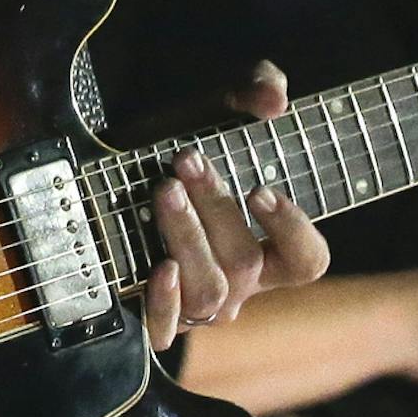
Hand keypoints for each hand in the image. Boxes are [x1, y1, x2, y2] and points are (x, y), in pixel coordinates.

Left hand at [143, 58, 330, 350]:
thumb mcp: (217, 106)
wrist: (109, 167)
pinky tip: (158, 266)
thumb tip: (275, 99)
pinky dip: (165, 302)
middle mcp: (240, 281)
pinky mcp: (155, 312)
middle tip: (185, 161)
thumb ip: (255, 86)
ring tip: (164, 191)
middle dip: (216, 206)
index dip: (293, 230)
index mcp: (268, 245)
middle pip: (246, 262)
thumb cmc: (179, 142)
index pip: (307, 261)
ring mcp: (198, 301)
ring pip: (210, 288)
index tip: (259, 188)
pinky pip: (167, 330)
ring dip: (187, 235)